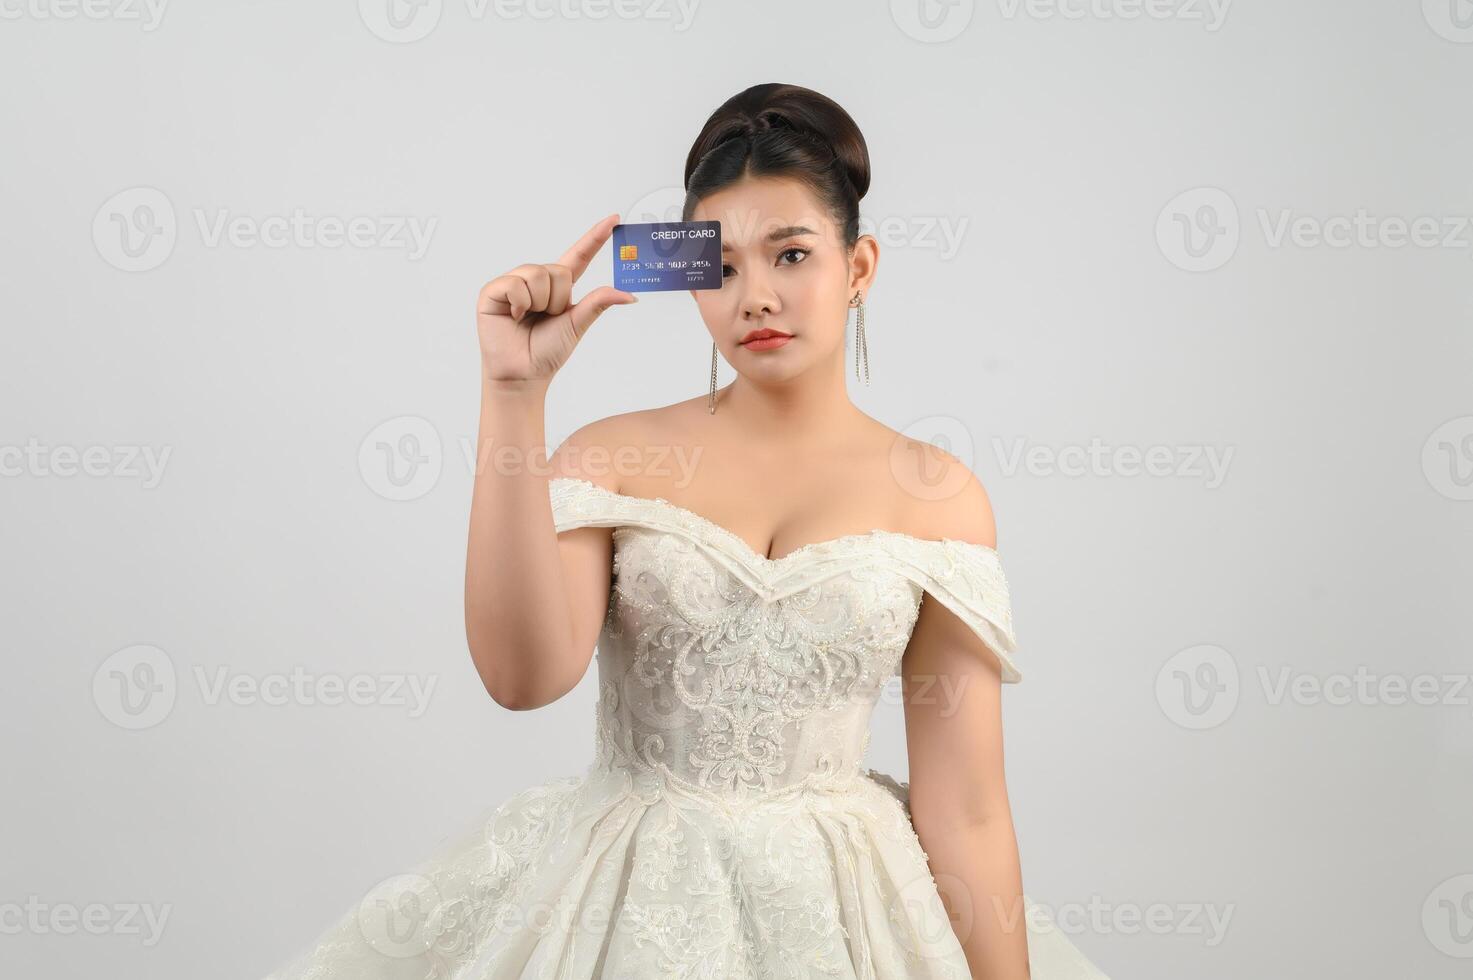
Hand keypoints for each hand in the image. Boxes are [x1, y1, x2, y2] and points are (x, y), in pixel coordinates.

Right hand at [476, 213, 636, 382]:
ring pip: (537, 274)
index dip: (595, 238)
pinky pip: (515, 283)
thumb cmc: (547, 352)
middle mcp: (536, 280)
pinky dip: (519, 303)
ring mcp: (514, 283)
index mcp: (558, 288)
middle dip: (557, 299)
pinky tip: (513, 315)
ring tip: (528, 317)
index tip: (614, 219)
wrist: (523, 373)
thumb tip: (629, 295)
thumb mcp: (577, 324)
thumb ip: (598, 303)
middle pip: (558, 269)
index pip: (579, 256)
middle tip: (546, 318)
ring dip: (539, 302)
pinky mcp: (494, 290)